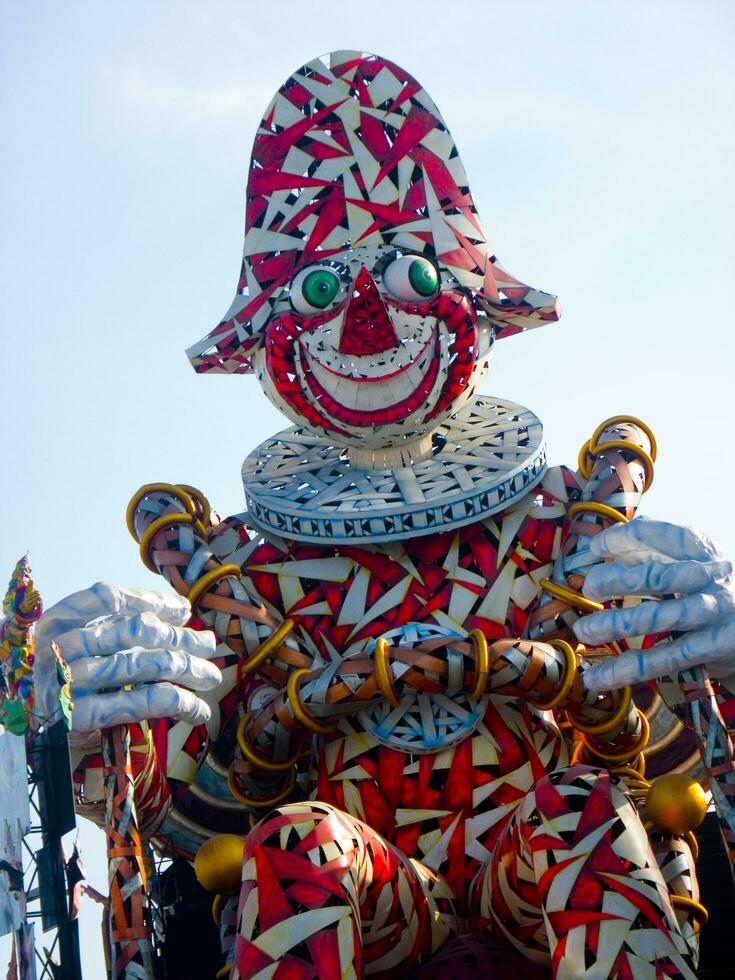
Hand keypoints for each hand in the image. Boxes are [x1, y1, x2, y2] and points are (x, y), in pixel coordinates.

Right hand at [35, 582, 220, 730]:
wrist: (35, 727)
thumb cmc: (68, 674)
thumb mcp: (81, 639)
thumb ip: (122, 620)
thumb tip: (181, 610)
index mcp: (58, 619)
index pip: (110, 597)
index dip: (152, 600)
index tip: (185, 610)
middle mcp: (61, 646)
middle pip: (138, 631)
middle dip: (182, 637)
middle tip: (210, 645)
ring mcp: (70, 681)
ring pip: (147, 664)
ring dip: (189, 669)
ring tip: (212, 676)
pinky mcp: (82, 716)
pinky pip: (144, 701)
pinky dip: (180, 703)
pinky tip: (199, 709)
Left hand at [574, 518, 734, 690]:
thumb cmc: (705, 588)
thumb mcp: (687, 560)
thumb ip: (650, 548)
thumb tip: (601, 544)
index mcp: (702, 550)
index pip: (664, 535)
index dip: (625, 538)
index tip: (595, 547)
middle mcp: (710, 578)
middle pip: (659, 576)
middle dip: (618, 580)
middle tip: (589, 587)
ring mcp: (711, 614)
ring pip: (658, 618)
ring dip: (616, 625)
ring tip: (584, 631)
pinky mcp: (709, 649)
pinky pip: (661, 660)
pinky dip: (624, 670)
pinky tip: (596, 677)